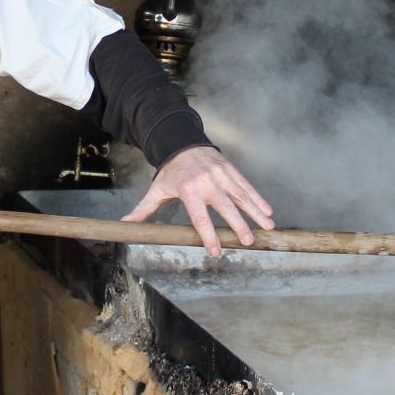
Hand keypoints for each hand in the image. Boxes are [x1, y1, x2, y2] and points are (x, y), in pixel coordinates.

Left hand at [123, 146, 274, 256]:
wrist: (183, 142)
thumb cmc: (171, 171)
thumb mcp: (157, 189)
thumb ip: (144, 209)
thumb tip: (126, 224)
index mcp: (189, 190)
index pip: (200, 218)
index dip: (208, 236)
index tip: (216, 251)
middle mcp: (207, 183)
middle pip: (225, 208)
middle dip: (238, 225)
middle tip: (247, 242)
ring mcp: (221, 175)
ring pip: (241, 196)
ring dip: (256, 212)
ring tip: (268, 227)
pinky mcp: (230, 169)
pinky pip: (246, 185)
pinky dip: (258, 198)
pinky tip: (268, 210)